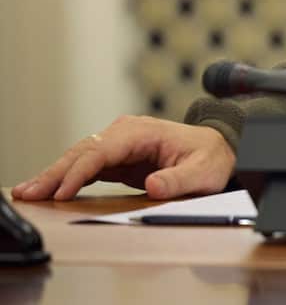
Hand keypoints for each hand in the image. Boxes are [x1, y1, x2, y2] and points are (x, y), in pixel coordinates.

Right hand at [10, 116, 234, 201]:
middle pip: (83, 151)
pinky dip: (66, 177)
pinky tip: (49, 190)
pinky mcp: (118, 157)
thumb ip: (178, 180)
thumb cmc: (212, 158)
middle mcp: (127, 132)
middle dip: (54, 172)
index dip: (80, 172)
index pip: (103, 150)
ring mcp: (120, 143)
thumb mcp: (203, 172)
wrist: (220, 149)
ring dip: (54, 175)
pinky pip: (86, 166)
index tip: (62, 191)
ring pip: (79, 157)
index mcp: (144, 131)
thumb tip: (152, 186)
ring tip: (27, 192)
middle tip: (28, 192)